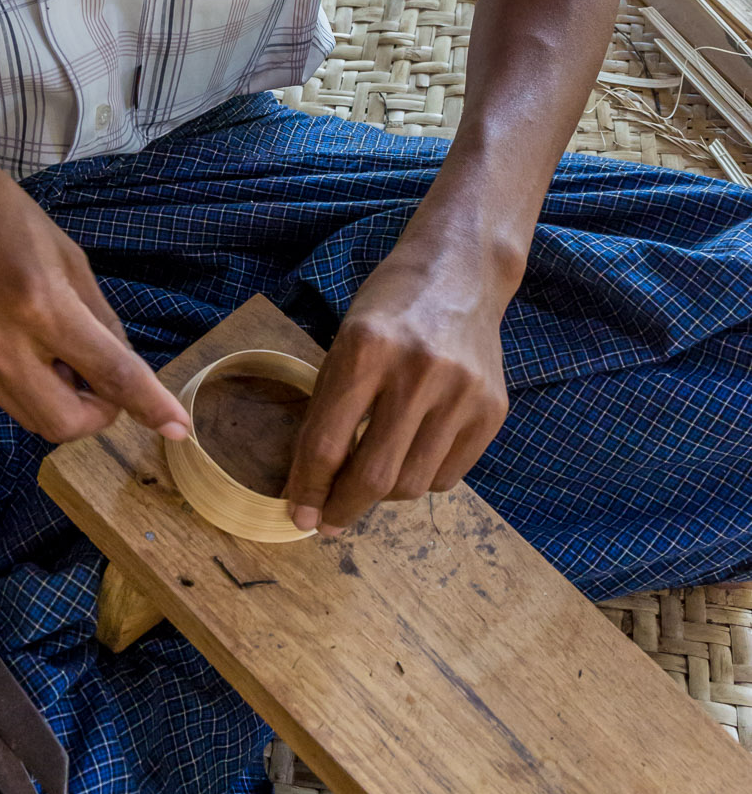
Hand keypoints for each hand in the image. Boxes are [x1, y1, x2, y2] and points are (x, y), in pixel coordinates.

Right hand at [0, 145, 192, 443]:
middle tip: (102, 382)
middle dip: (96, 415)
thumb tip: (122, 372)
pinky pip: (3, 395)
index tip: (177, 426)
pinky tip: (19, 342)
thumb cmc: (4, 215)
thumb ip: (98, 320)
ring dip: (62, 401)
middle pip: (64, 424)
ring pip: (31, 418)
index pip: (107, 372)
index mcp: (39, 302)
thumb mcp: (69, 257)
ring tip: (56, 352)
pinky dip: (28, 383)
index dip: (147, 404)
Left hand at [283, 243, 511, 533]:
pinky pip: (448, 476)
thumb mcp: (343, 340)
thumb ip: (330, 406)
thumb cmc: (390, 307)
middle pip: (374, 476)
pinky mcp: (492, 409)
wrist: (461, 272)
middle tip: (330, 521)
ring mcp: (461, 392)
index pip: (328, 443)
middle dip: (344, 508)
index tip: (301, 517)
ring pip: (413, 484)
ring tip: (371, 481)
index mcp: (366, 349)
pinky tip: (411, 456)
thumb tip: (312, 483)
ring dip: (384, 497)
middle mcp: (417, 371)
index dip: (309, 489)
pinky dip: (422, 479)